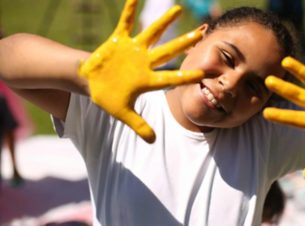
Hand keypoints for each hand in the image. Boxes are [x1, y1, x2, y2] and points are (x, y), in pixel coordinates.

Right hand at [78, 0, 203, 142]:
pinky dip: (130, 11)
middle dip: (184, 43)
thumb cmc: (107, 96)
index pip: (170, 78)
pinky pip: (125, 23)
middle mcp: (144, 62)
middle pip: (168, 51)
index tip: (204, 74)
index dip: (186, 76)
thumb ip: (138, 125)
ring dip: (164, 23)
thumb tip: (153, 142)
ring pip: (152, 34)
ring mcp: (132, 50)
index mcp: (146, 80)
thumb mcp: (122, 113)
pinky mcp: (118, 40)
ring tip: (179, 9)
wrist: (90, 81)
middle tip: (202, 33)